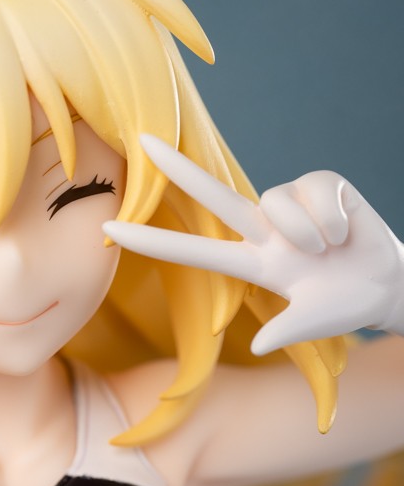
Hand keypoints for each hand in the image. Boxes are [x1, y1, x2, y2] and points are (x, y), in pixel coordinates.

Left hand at [103, 135, 403, 354]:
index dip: (153, 241)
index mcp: (254, 265)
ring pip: (277, 201)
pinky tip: (344, 231)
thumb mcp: (311, 323)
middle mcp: (264, 231)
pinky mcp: (321, 185)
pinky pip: (314, 190)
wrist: (389, 284)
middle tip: (143, 141)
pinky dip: (332, 216)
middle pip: (215, 197)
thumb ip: (285, 330)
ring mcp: (290, 207)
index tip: (110, 231)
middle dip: (181, 170)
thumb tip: (258, 345)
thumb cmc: (344, 305)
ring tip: (330, 251)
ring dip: (309, 232)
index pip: (194, 252)